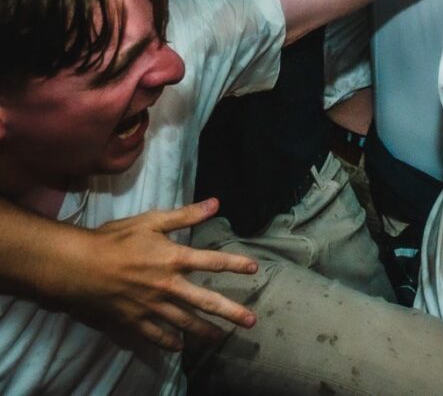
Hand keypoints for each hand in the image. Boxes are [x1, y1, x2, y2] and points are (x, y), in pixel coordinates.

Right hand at [50, 198, 257, 352]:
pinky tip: (179, 347)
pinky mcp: (133, 320)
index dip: (235, 264)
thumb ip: (185, 215)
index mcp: (174, 259)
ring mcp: (150, 307)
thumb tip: (216, 203)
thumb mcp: (152, 220)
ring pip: (183, 322)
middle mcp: (167, 286)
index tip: (255, 269)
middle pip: (205, 301)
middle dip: (230, 311)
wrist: (79, 266)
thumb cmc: (116, 239)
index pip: (212, 262)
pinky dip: (168, 342)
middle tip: (250, 322)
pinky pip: (154, 335)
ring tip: (220, 338)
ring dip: (204, 331)